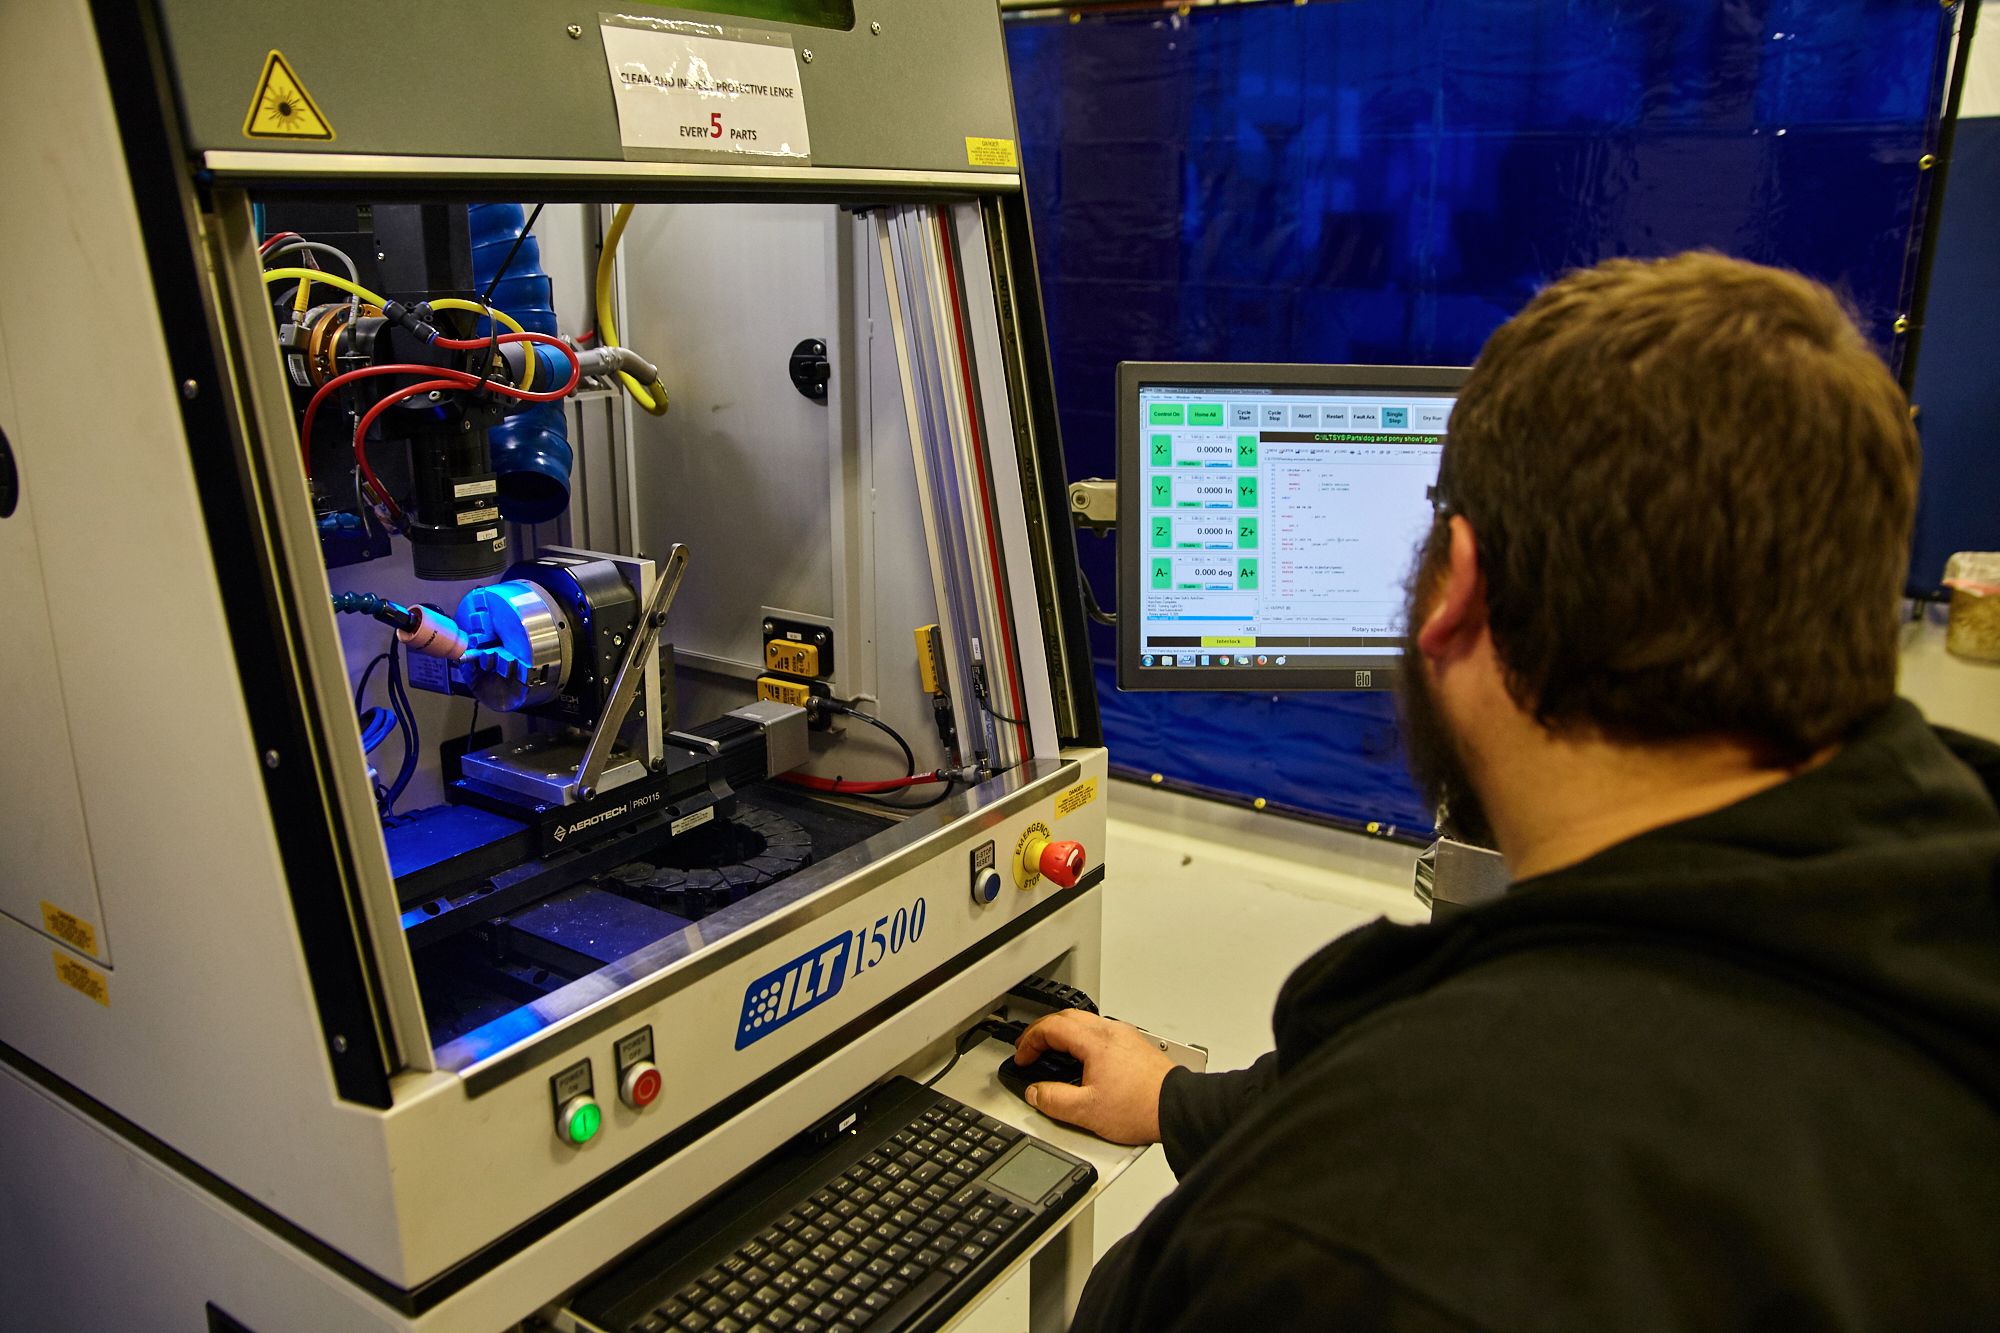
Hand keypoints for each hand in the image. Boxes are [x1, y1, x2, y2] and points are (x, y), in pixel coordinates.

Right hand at [1013, 1009, 1175, 1144]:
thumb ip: (1054, 1101)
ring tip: (1052, 1053)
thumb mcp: (1087, 1112)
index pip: (1052, 1027)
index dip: (1030, 1041)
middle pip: (1067, 1017)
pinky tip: (1082, 1060)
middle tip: (1030, 1049)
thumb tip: (1036, 1093)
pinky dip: (1083, 1040)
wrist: (1177, 1109)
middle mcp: (1112, 1032)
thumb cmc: (1142, 1107)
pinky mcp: (1136, 1047)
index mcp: (1096, 1041)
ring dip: (1064, 1034)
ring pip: (1085, 1022)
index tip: (1022, 1057)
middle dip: (1043, 1031)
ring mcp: (1126, 1037)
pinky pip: (1101, 1033)